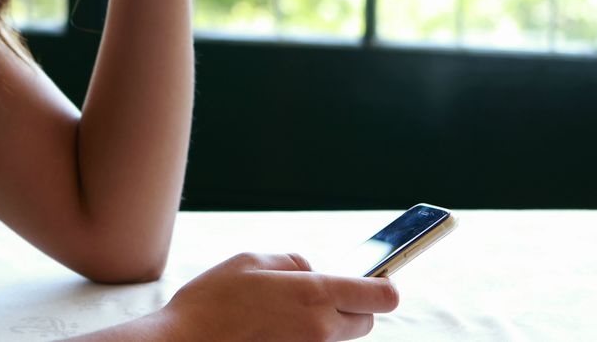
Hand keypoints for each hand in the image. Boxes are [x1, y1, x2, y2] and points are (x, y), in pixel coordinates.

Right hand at [161, 252, 400, 340]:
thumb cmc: (212, 301)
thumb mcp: (252, 261)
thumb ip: (294, 263)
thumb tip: (314, 271)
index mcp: (314, 294)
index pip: (380, 295)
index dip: (384, 286)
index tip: (380, 281)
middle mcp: (320, 329)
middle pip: (366, 321)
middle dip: (355, 306)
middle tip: (324, 293)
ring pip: (339, 337)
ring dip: (328, 322)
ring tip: (290, 312)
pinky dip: (306, 337)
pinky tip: (277, 327)